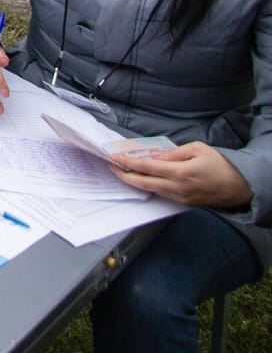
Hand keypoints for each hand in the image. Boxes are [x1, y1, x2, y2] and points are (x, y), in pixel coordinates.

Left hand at [111, 142, 252, 208]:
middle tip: (111, 166)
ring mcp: (181, 198)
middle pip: (143, 183)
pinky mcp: (185, 203)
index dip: (128, 163)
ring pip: (151, 190)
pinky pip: (162, 194)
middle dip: (124, 175)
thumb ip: (173, 153)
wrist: (240, 187)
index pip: (146, 168)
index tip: (114, 157)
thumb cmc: (220, 165)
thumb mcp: (197, 149)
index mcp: (180, 173)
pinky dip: (149, 186)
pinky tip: (142, 179)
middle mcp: (178, 188)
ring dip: (135, 181)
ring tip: (122, 171)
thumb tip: (154, 157)